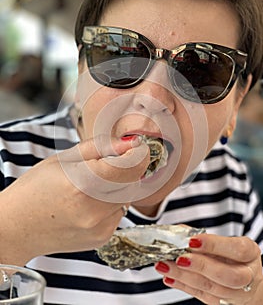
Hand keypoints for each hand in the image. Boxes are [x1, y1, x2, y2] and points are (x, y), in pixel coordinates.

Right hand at [0, 135, 148, 265]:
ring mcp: (98, 228)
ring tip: (93, 185)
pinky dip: (111, 203)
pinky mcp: (101, 238)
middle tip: (110, 163)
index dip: (138, 153)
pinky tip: (90, 203)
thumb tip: (129, 142)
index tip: (136, 146)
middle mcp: (93, 209)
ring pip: (128, 197)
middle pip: (133, 181)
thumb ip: (100, 148)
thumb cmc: (35, 187)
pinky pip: (119, 213)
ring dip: (119, 186)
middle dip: (128, 168)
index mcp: (82, 183)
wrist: (17, 227)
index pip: (129, 166)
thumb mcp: (64, 158)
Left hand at [155, 233, 262, 303]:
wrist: (246, 279)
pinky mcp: (222, 303)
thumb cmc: (233, 256)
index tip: (192, 240)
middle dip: (200, 265)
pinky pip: (201, 296)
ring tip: (165, 266)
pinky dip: (183, 286)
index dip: (214, 245)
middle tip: (179, 258)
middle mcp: (247, 275)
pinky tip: (169, 277)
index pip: (237, 250)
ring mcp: (236, 293)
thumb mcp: (226, 242)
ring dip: (184, 276)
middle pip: (227, 275)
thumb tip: (179, 231)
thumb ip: (203, 236)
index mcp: (250, 254)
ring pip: (211, 288)